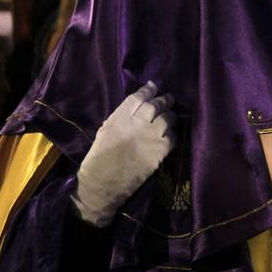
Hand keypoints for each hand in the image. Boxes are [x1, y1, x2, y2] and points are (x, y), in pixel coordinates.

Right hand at [72, 82, 175, 226]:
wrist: (104, 184)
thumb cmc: (98, 160)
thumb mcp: (104, 131)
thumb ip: (119, 118)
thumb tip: (134, 109)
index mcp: (119, 117)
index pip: (138, 97)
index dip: (148, 90)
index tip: (154, 87)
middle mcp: (137, 123)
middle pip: (155, 105)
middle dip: (163, 100)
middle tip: (168, 98)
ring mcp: (150, 136)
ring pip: (167, 118)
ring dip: (170, 115)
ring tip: (171, 114)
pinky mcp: (160, 151)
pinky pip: (172, 137)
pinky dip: (172, 134)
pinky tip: (170, 135)